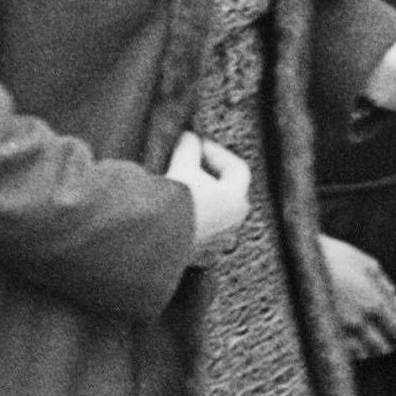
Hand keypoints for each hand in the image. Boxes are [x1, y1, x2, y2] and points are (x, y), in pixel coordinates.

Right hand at [165, 131, 249, 261]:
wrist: (157, 240)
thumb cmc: (177, 201)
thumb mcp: (182, 165)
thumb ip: (189, 146)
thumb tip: (189, 137)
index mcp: (236, 200)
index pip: (237, 169)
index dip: (218, 153)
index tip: (199, 146)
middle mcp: (233, 224)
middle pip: (228, 193)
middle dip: (210, 177)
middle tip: (190, 166)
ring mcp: (218, 243)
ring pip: (215, 216)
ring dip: (201, 202)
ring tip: (178, 192)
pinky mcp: (200, 257)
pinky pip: (201, 235)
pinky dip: (191, 223)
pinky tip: (173, 216)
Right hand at [318, 234, 395, 360]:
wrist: (298, 259)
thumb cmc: (335, 256)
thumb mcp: (366, 263)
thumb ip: (386, 285)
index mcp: (373, 303)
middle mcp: (358, 323)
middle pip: (383, 347)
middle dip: (388, 340)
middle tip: (389, 331)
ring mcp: (339, 332)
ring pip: (364, 353)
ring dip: (370, 346)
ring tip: (369, 332)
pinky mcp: (323, 335)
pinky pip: (344, 352)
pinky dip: (352, 348)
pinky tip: (352, 335)